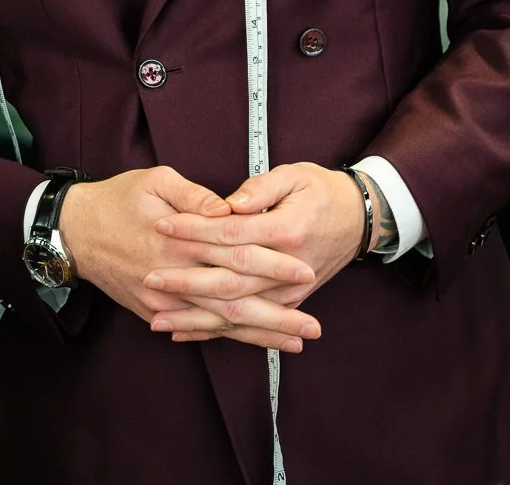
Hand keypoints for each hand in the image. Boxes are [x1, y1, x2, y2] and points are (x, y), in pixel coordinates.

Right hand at [58, 166, 314, 348]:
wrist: (73, 232)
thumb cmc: (117, 198)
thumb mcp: (155, 181)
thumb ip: (194, 196)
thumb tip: (228, 209)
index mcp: (179, 242)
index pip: (236, 255)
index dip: (272, 264)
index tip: (304, 270)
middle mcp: (173, 277)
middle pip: (234, 299)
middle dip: (276, 315)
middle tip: (313, 327)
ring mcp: (163, 301)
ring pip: (218, 322)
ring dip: (258, 334)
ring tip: (294, 341)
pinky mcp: (153, 311)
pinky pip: (195, 328)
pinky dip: (225, 337)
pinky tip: (251, 342)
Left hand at [142, 163, 366, 343]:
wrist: (360, 218)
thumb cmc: (322, 190)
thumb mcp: (294, 175)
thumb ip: (260, 188)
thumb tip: (228, 203)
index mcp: (286, 230)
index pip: (232, 233)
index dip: (195, 230)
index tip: (162, 225)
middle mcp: (288, 267)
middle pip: (229, 279)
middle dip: (186, 282)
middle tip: (149, 279)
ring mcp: (290, 291)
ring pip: (237, 310)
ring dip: (195, 318)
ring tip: (157, 319)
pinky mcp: (289, 302)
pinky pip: (249, 323)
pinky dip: (216, 331)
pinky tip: (186, 333)